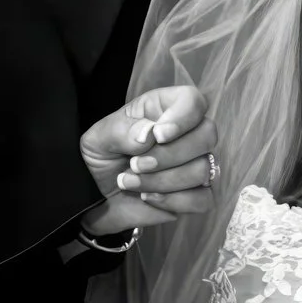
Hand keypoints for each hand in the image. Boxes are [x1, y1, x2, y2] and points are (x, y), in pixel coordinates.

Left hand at [80, 85, 217, 233]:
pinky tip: (148, 198)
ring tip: (130, 183)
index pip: (194, 101)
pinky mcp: (196, 196)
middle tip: (135, 165)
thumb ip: (122, 131)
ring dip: (162, 181)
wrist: (94, 197)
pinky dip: (174, 201)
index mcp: (165, 110)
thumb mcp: (98, 139)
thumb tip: (150, 134)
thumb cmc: (100, 159)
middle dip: (170, 155)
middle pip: (207, 135)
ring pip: (202, 170)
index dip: (183, 116)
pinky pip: (203, 199)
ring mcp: (196, 165)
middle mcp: (188, 135)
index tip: (159, 135)